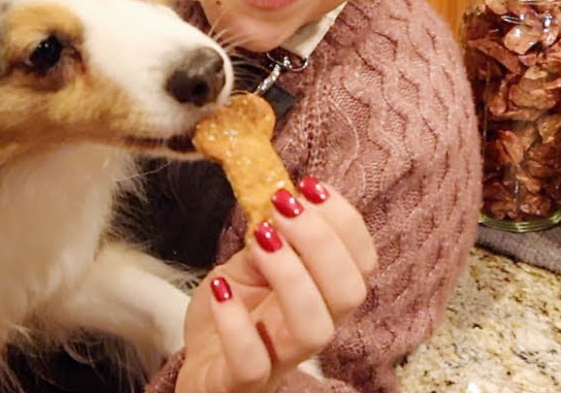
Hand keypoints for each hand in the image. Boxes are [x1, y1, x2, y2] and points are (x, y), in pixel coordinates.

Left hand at [175, 177, 377, 392]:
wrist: (198, 367)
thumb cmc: (231, 316)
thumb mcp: (249, 266)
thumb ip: (268, 239)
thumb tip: (280, 198)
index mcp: (323, 295)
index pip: (362, 262)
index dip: (346, 222)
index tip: (312, 187)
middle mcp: (313, 328)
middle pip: (349, 293)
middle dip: (321, 241)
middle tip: (282, 207)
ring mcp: (281, 360)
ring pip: (314, 329)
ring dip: (291, 275)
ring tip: (260, 239)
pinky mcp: (242, 384)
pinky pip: (252, 362)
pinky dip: (236, 323)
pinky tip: (219, 289)